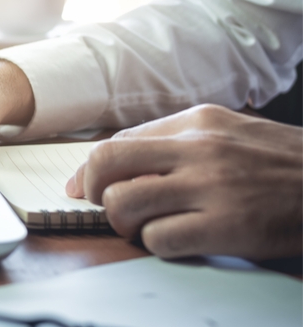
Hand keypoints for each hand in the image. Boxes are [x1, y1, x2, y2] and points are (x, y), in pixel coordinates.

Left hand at [66, 104, 302, 259]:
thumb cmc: (283, 165)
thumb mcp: (232, 133)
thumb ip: (177, 143)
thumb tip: (116, 167)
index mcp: (198, 121)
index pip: (118, 141)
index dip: (90, 169)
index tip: (83, 187)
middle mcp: (200, 148)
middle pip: (107, 164)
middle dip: (94, 190)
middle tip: (107, 206)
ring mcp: (213, 187)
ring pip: (125, 203)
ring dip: (124, 222)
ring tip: (145, 226)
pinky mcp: (227, 227)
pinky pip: (158, 239)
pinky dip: (157, 244)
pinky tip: (177, 240)